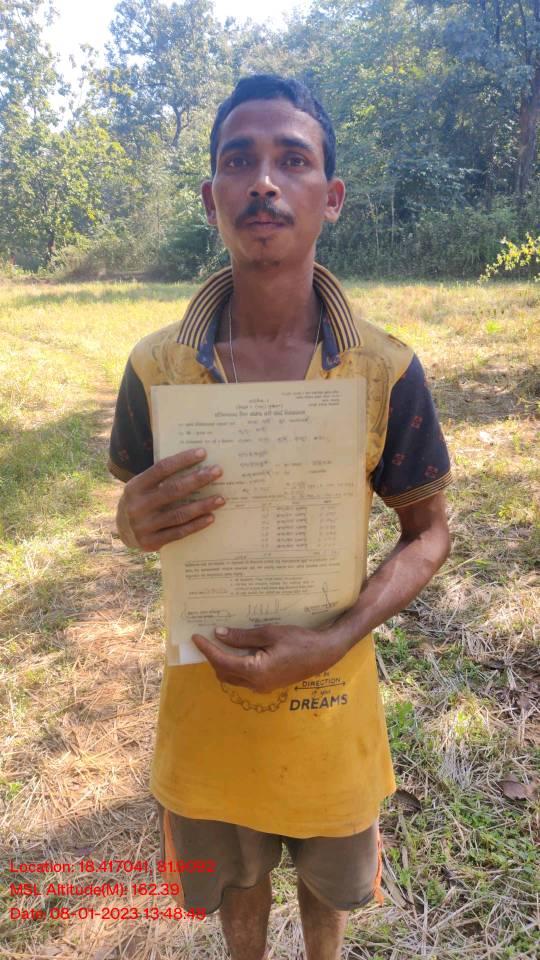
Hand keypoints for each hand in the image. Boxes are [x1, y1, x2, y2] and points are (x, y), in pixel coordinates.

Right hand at [118, 448, 224, 550]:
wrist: (123, 532)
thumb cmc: (141, 502)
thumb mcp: (142, 487)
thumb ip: (161, 478)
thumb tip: (195, 464)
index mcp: (135, 486)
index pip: (161, 469)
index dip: (182, 460)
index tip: (202, 453)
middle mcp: (137, 506)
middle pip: (173, 490)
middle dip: (197, 480)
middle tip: (217, 472)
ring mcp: (144, 526)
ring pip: (179, 514)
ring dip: (202, 505)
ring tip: (221, 499)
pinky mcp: (151, 542)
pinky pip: (179, 533)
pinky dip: (196, 525)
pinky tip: (211, 517)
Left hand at [191, 623, 347, 692]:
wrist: (324, 653)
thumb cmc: (299, 640)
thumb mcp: (269, 633)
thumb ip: (242, 637)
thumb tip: (219, 634)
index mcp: (255, 671)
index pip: (222, 661)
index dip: (207, 649)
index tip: (196, 637)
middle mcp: (256, 684)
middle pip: (224, 673)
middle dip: (213, 657)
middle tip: (207, 639)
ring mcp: (263, 687)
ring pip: (233, 677)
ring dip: (224, 663)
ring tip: (221, 643)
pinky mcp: (269, 684)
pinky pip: (245, 678)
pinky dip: (236, 666)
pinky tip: (239, 651)